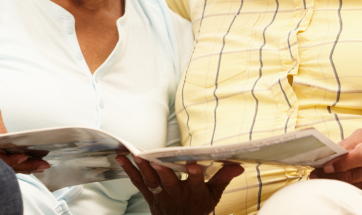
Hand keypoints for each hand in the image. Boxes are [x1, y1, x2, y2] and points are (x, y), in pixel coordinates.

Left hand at [116, 155, 243, 214]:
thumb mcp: (214, 194)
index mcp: (194, 194)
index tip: (193, 165)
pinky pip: (138, 182)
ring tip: (136, 155)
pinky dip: (130, 170)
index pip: (196, 184)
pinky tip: (123, 158)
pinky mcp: (149, 195)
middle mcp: (177, 196)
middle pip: (170, 184)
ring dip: (144, 169)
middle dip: (165, 174)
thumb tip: (238, 165)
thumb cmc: (198, 207)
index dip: (195, 175)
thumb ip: (223, 178)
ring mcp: (161, 196)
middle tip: (159, 162)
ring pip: (152, 182)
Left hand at [310, 129, 361, 200]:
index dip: (343, 162)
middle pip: (355, 174)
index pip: (361, 155)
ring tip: (320, 179)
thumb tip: (332, 151)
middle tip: (315, 174)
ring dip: (336, 184)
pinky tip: (337, 188)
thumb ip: (350, 142)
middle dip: (332, 175)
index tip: (326, 166)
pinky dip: (348, 192)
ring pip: (356, 186)